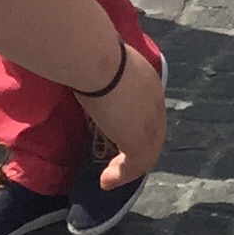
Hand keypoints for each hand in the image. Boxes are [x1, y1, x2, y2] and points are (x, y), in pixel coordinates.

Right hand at [78, 37, 168, 194]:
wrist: (96, 60)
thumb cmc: (92, 54)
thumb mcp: (101, 61)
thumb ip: (99, 69)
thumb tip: (79, 65)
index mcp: (147, 82)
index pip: (149, 111)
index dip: (137, 126)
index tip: (118, 137)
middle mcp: (155, 102)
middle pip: (154, 134)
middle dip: (137, 151)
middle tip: (117, 164)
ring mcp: (149, 122)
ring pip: (147, 152)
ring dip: (128, 169)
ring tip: (110, 178)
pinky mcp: (137, 139)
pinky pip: (135, 164)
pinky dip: (122, 175)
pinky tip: (106, 180)